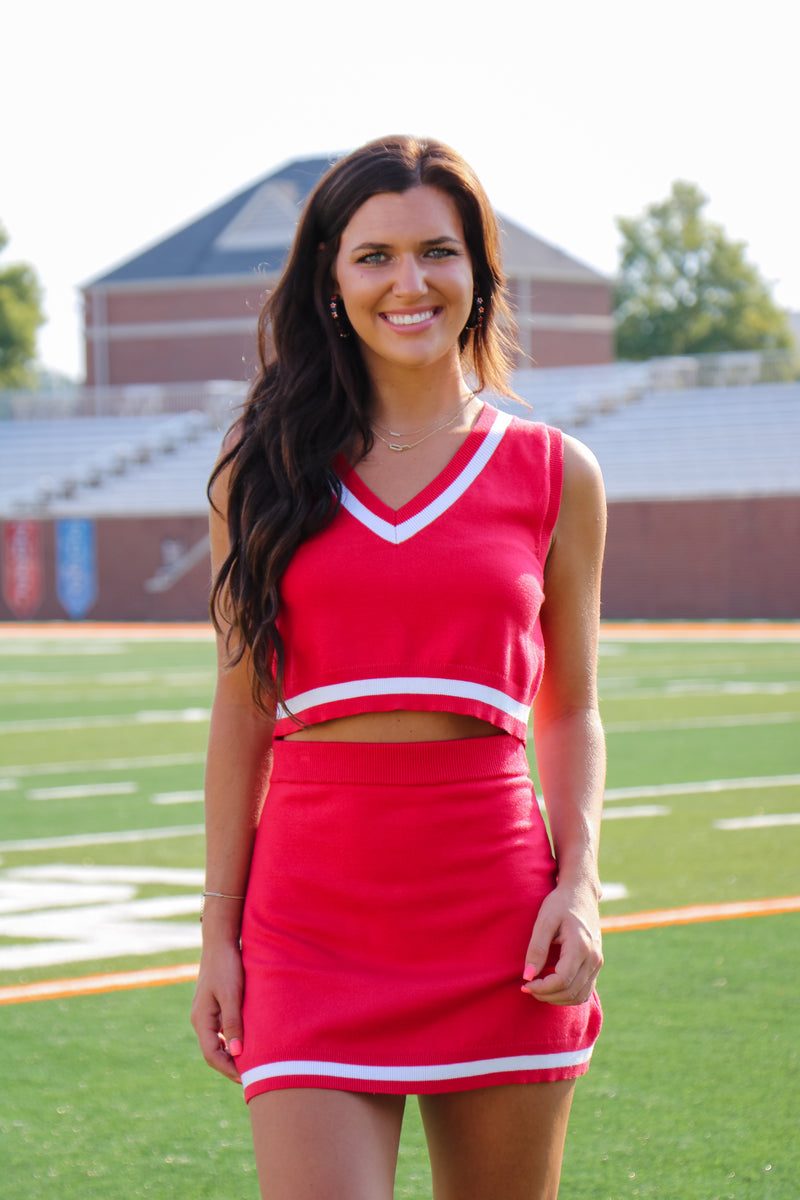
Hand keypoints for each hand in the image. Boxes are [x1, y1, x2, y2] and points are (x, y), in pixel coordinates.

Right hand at [190, 941, 244, 1082]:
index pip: (212, 1055)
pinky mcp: (214, 1006)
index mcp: (202, 1019)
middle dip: (231, 1066)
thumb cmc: (227, 966)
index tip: (247, 1079)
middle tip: (253, 1077)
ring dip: (232, 1054)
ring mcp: (206, 1013)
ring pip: (218, 1042)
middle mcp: (201, 1019)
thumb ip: (233, 1023)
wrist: (221, 941)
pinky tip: (247, 1042)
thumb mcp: (232, 994)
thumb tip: (237, 1053)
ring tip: (252, 1063)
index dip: (228, 1070)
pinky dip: (233, 1040)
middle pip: (214, 1052)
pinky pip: (221, 1031)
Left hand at [520, 880, 602, 1005]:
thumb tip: (528, 976)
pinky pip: (584, 990)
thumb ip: (536, 948)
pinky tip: (551, 987)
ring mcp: (597, 962)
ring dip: (557, 999)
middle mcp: (593, 958)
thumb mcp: (544, 920)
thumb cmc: (560, 903)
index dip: (542, 988)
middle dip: (547, 995)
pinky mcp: (596, 964)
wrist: (581, 893)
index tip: (525, 984)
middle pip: (571, 991)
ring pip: (579, 995)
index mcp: (581, 946)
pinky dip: (568, 995)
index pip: (562, 980)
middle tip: (527, 988)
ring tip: (538, 989)